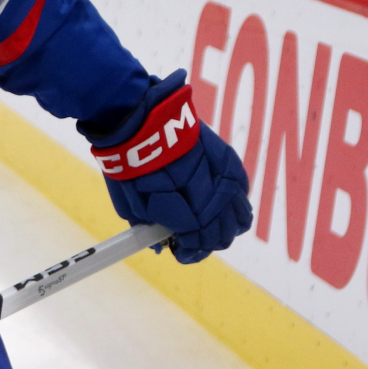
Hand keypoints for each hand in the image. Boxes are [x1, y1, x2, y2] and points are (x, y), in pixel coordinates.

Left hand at [86, 72, 251, 263]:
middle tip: (192, 243)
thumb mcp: (128, 199)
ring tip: (208, 228)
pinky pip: (240, 189)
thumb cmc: (126, 159)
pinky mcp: (227, 158)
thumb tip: (158, 247)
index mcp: (182, 206)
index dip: (190, 251)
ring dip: (225, 227)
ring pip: (239, 215)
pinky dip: (233, 203)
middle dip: (207, 243)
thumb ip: (145, 226)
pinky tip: (220, 205)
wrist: (136, 116)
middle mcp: (209, 193)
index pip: (198, 240)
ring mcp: (221, 175)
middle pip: (221, 232)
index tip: (180, 252)